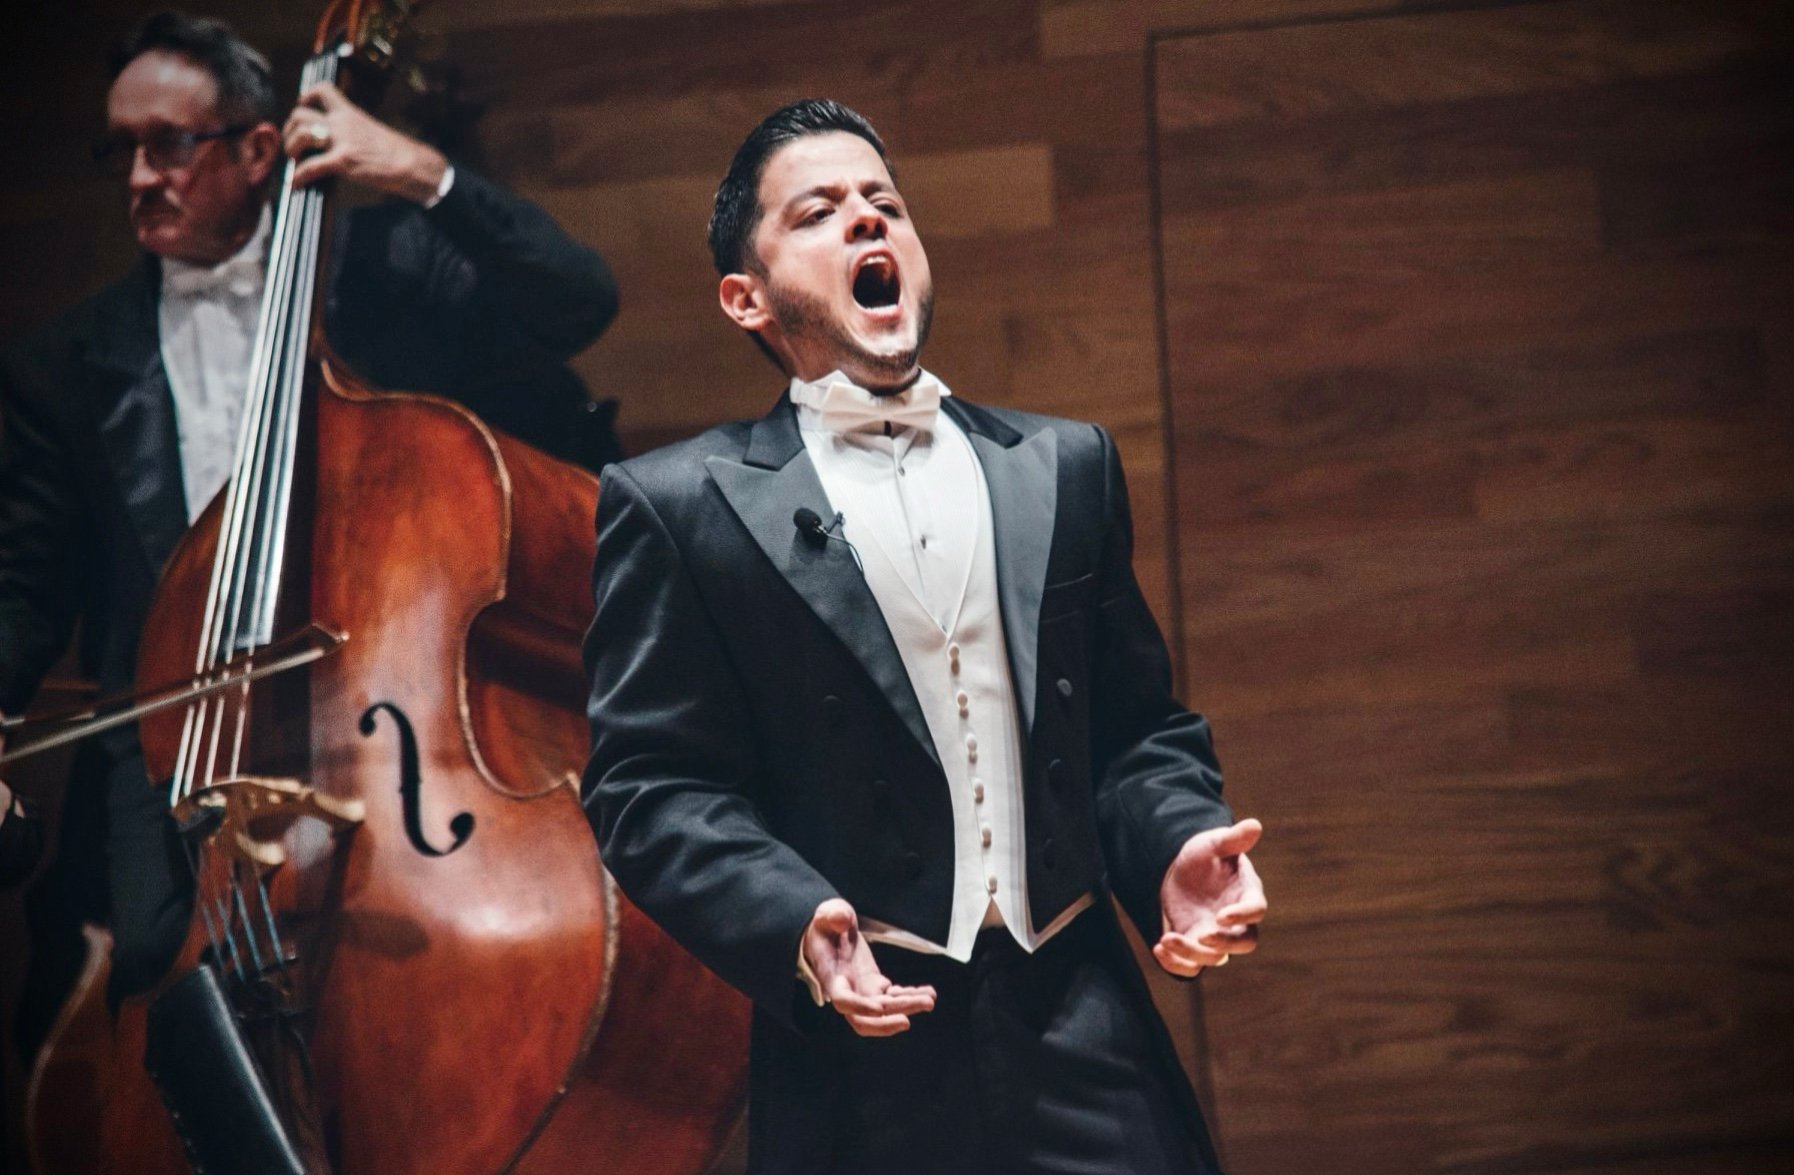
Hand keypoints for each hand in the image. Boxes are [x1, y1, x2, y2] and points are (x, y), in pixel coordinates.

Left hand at [284, 82, 447, 203]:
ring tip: (294, 160)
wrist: (411, 164)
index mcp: (350, 113)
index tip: (302, 105)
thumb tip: (336, 142)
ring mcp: (342, 141)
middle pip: (301, 114)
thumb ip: (351, 131)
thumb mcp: (370, 131)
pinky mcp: (343, 161)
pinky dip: (299, 176)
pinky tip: (296, 184)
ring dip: (291, 148)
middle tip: (293, 143)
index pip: (323, 91)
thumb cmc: (395, 152)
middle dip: (289, 129)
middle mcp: (342, 123)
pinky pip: (311, 167)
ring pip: (301, 135)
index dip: (307, 96)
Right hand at [802, 898, 935, 1036]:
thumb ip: (834, 915)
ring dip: (907, 1007)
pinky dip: (911, 995)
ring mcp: (863, 990)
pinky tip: (928, 992)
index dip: (860, 1007)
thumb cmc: (825, 925)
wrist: (829, 933)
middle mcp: (848, 990)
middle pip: (864, 1020)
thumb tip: (842, 920)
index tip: (880, 1008)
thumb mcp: (826, 914)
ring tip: (929, 999)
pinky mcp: (875, 984)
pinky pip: (894, 996)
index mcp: (832, 976)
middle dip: (886, 1023)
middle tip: (907, 1020)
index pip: (843, 1000)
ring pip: (885, 1009)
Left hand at [1155, 818, 1266, 976]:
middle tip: (1203, 936)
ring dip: (1192, 953)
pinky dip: (1175, 964)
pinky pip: (1190, 966)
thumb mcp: (1213, 843)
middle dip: (1225, 944)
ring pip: (1214, 958)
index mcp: (1247, 893)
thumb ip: (1232, 839)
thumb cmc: (1203, 855)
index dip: (1243, 915)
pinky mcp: (1193, 945)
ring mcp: (1215, 935)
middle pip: (1244, 942)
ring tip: (1167, 939)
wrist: (1179, 869)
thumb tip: (1255, 825)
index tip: (1221, 915)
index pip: (1256, 910)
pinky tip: (1158, 949)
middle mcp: (1236, 921)